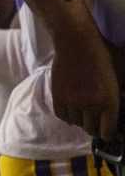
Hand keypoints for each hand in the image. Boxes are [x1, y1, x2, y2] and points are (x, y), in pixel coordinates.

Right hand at [51, 18, 120, 138]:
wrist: (76, 41)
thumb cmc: (103, 56)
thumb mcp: (120, 77)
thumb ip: (121, 96)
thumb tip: (120, 111)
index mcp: (110, 102)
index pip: (108, 132)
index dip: (108, 133)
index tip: (107, 130)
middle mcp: (90, 105)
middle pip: (91, 129)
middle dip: (95, 127)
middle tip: (97, 121)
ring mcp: (72, 101)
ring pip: (76, 123)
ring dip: (81, 120)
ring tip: (84, 112)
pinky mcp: (58, 95)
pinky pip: (62, 115)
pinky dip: (67, 115)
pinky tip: (73, 109)